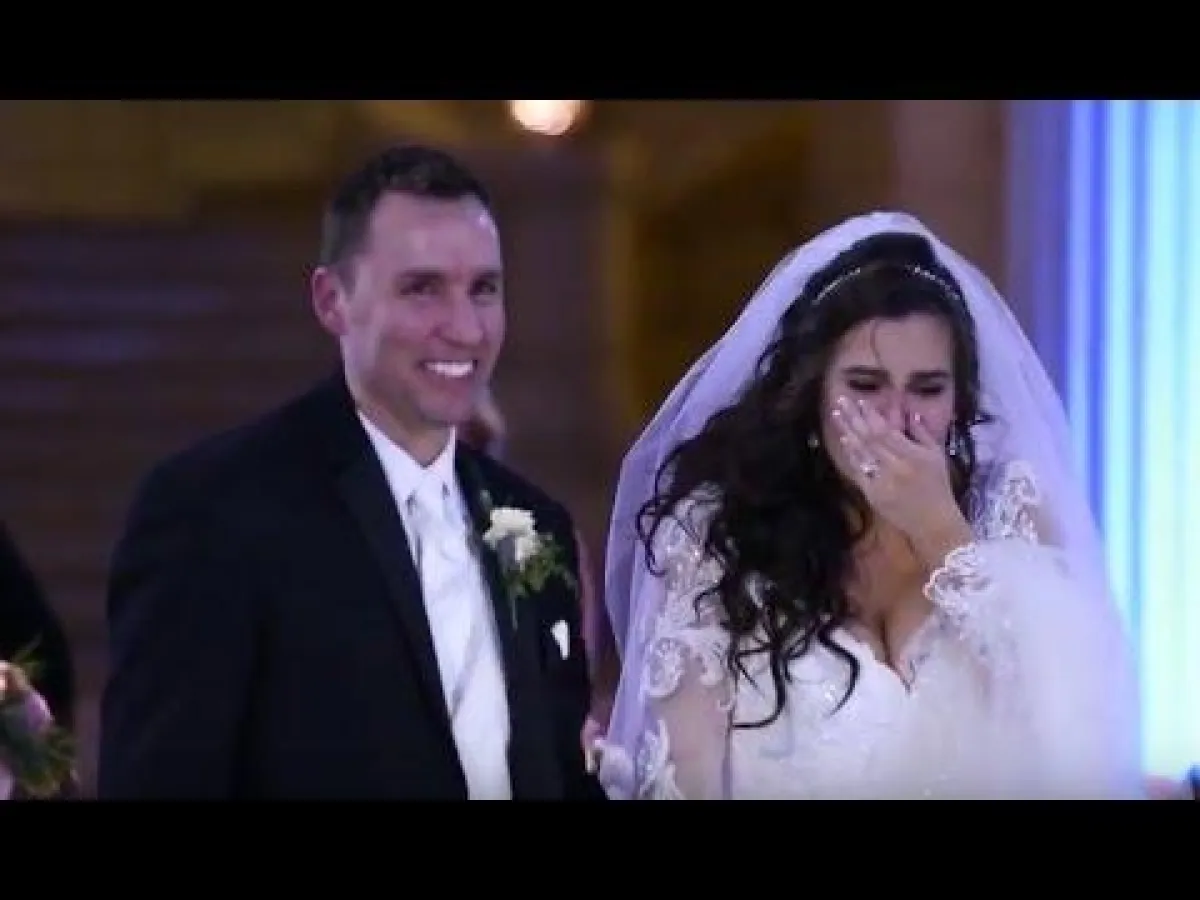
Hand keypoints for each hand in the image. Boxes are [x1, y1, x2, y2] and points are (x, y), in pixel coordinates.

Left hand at [831, 396, 971, 566]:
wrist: (934, 523)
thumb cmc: (938, 487)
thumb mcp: (937, 456)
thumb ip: (922, 433)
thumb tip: (908, 412)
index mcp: (913, 457)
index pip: (886, 431)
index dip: (872, 415)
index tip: (861, 400)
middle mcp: (895, 468)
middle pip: (869, 438)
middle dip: (853, 417)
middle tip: (840, 400)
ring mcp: (882, 483)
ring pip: (860, 453)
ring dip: (847, 432)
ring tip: (836, 414)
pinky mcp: (873, 495)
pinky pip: (859, 471)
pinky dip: (852, 455)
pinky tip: (845, 440)